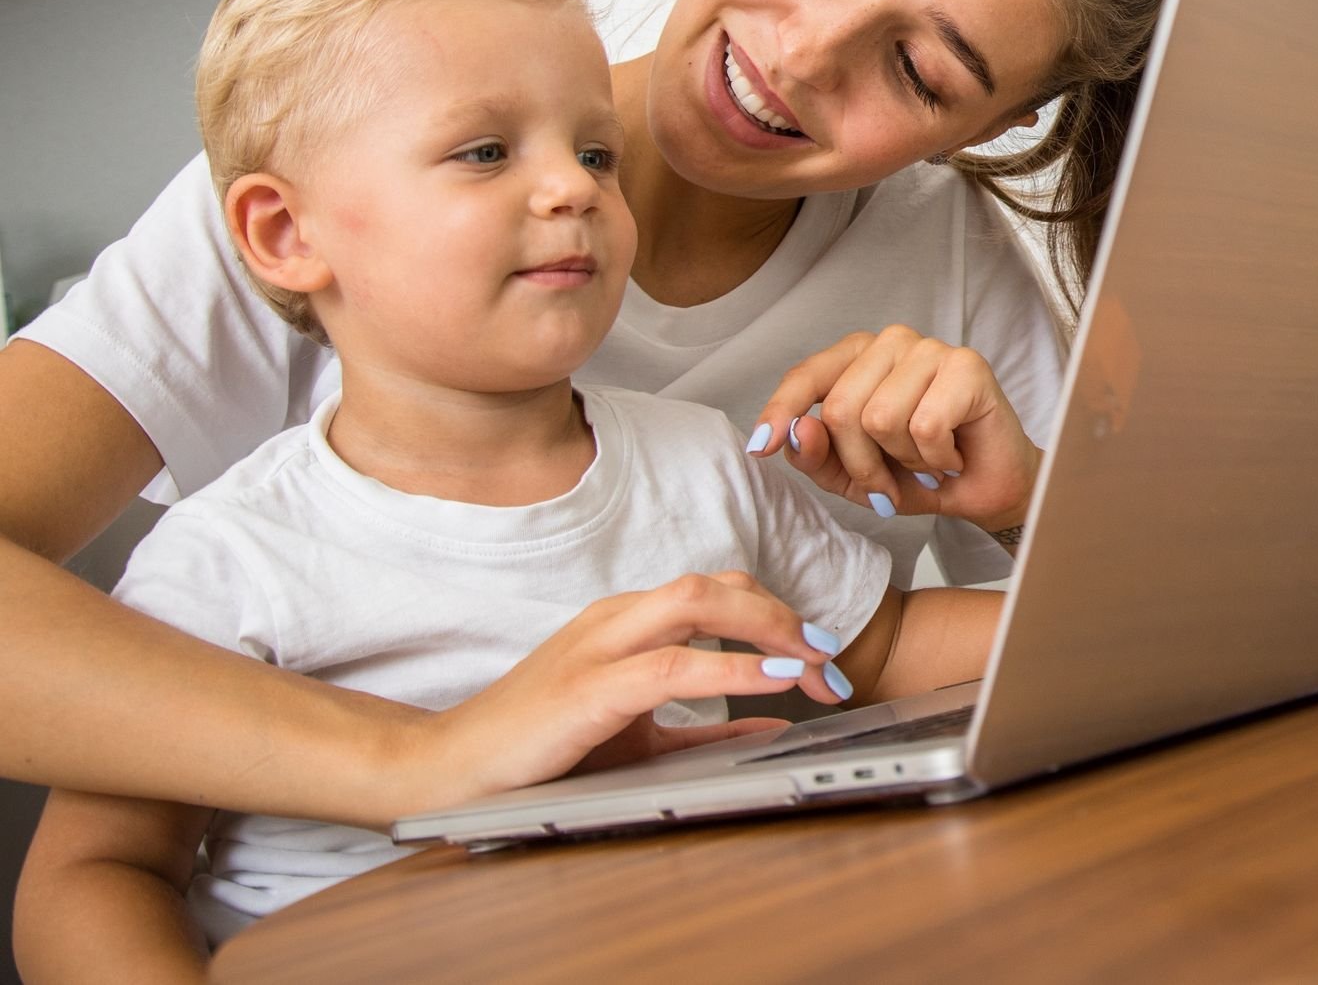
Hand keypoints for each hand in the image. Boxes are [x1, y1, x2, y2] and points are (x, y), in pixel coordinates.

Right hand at [403, 571, 846, 813]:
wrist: (450, 770)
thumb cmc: (539, 749)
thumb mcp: (637, 736)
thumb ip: (701, 728)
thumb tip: (772, 722)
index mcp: (626, 623)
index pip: (718, 592)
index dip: (777, 616)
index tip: (820, 657)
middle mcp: (615, 619)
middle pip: (719, 585)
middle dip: (785, 614)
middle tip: (831, 656)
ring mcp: (598, 646)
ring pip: (699, 602)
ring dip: (770, 629)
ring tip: (814, 661)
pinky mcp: (587, 688)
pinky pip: (672, 664)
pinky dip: (731, 670)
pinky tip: (771, 682)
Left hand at [751, 326, 1041, 531]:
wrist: (985, 490)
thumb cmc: (920, 474)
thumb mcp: (853, 476)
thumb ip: (817, 456)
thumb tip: (798, 432)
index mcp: (857, 359)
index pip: (807, 377)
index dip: (780, 411)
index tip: (761, 448)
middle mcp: (891, 343)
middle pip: (841, 409)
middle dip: (862, 464)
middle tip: (891, 481)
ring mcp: (930, 349)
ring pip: (881, 418)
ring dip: (904, 461)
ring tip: (927, 462)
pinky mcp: (967, 366)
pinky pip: (925, 425)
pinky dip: (935, 458)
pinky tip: (951, 456)